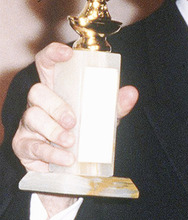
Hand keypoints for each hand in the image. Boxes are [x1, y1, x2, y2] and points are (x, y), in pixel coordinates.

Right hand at [11, 42, 137, 211]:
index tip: (66, 54)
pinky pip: (32, 145)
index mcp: (58, 88)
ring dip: (53, 130)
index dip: (52, 54)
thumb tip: (131, 92)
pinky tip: (66, 158)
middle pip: (37, 91)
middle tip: (73, 121)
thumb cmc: (86, 132)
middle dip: (56, 105)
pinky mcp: (24, 145)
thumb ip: (115, 105)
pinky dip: (51, 152)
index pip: (47, 63)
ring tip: (71, 142)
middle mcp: (40, 102)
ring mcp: (29, 123)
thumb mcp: (103, 117)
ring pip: (32, 117)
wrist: (73, 165)